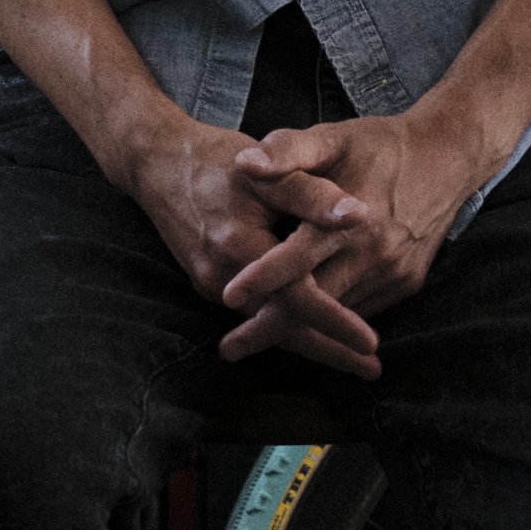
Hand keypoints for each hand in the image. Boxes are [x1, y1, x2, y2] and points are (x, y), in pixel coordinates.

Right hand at [117, 113, 381, 377]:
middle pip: (283, 328)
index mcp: (241, 248)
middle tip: (373, 370)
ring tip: (352, 357)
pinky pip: (254, 312)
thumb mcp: (268, 172)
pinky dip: (284, 324)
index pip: (296, 299)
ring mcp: (211, 284)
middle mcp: (222, 278)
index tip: (371, 343)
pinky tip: (312, 329)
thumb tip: (361, 215)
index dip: (335, 322)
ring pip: (268, 324)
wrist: (157, 162)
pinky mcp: (208, 281)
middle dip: (329, 352)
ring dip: (309, 342)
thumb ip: (313, 195)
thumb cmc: (217, 160)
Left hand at [223, 105, 484, 350]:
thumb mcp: (334, 138)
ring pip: (338, 314)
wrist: (448, 157)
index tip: (228, 296)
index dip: (263, 278)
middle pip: (314, 302)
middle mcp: (373, 254)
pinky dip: (330, 320)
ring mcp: (392, 274)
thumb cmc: (380, 146)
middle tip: (229, 348)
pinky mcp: (406, 284)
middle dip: (269, 328)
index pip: (298, 257)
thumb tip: (245, 164)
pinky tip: (301, 326)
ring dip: (299, 331)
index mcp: (350, 220)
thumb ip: (288, 151)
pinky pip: (360, 309)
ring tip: (253, 340)